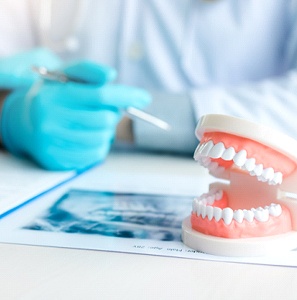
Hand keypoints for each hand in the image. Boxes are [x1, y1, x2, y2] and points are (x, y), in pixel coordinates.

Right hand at [0, 51, 150, 169]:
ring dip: (106, 131)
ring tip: (93, 124)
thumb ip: (89, 71)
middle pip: (104, 120)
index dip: (126, 96)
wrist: (26, 122)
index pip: (99, 95)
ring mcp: (52, 143)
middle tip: (106, 111)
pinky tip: (89, 137)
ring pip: (102, 139)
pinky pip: (95, 156)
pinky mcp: (57, 160)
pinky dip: (100, 145)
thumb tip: (111, 75)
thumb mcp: (66, 76)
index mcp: (54, 96)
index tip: (145, 98)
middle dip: (112, 115)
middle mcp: (50, 121)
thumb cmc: (55, 97)